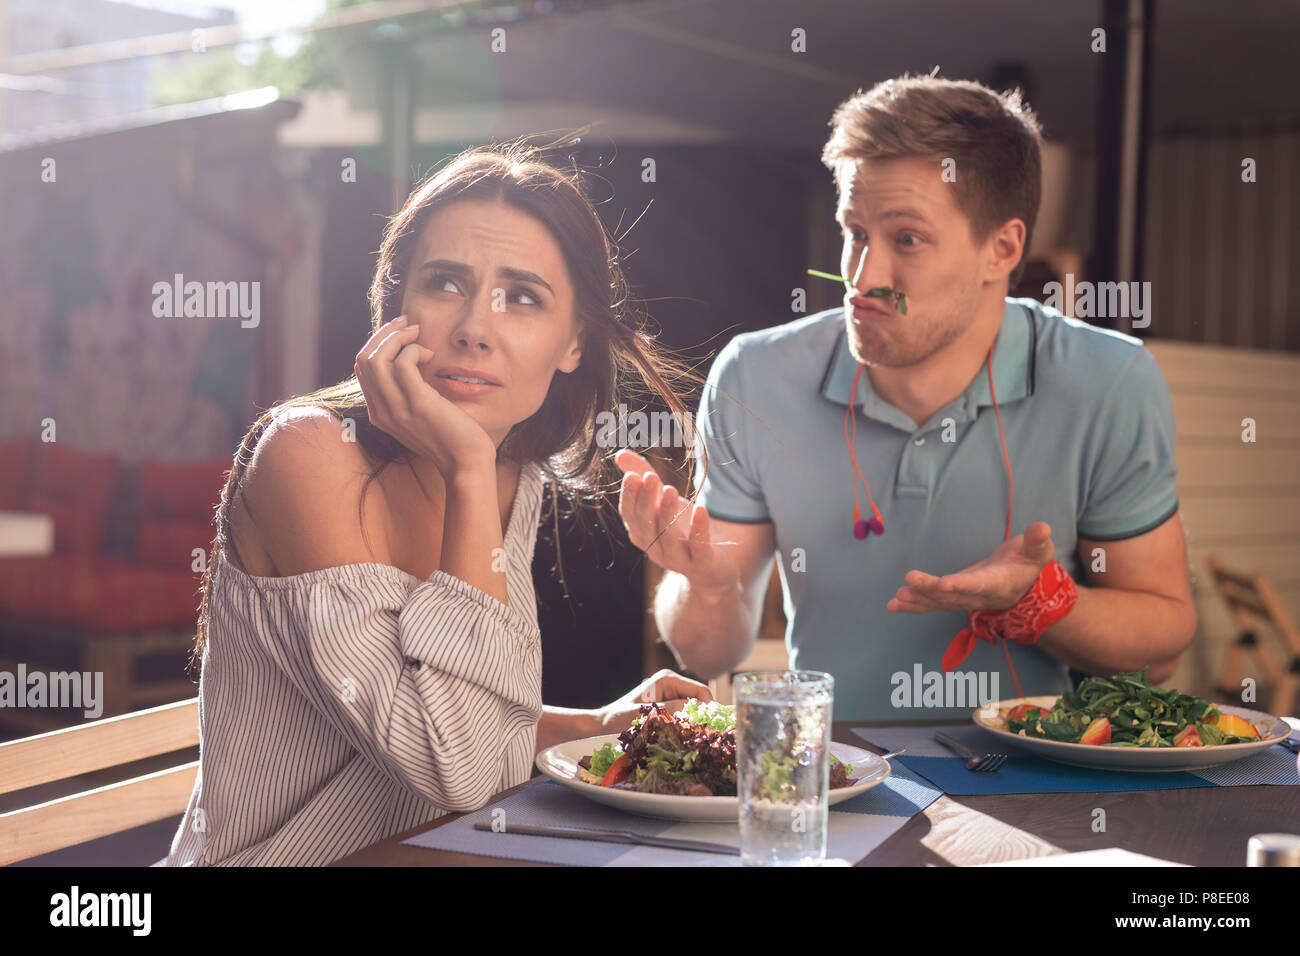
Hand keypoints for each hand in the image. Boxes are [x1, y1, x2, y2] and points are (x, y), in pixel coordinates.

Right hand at [353, 315, 497, 476]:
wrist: (466, 463)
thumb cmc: (450, 436)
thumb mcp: (419, 414)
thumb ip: (407, 393)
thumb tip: (408, 359)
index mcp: (379, 413)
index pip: (361, 368)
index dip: (377, 344)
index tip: (399, 332)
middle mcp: (381, 412)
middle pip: (364, 359)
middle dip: (384, 333)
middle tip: (407, 323)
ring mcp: (397, 409)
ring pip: (377, 358)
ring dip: (398, 336)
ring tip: (417, 333)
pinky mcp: (417, 404)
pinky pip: (403, 363)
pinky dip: (414, 349)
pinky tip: (430, 354)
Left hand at [593, 668, 712, 733]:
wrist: (605, 722)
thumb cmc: (621, 717)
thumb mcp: (648, 714)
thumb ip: (672, 709)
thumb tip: (698, 709)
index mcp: (668, 679)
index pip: (700, 690)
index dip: (709, 707)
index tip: (711, 725)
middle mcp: (671, 682)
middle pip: (699, 698)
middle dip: (702, 714)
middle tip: (703, 734)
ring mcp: (670, 692)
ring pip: (693, 707)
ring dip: (693, 720)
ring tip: (691, 735)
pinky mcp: (668, 703)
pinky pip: (684, 712)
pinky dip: (686, 722)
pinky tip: (681, 734)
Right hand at [613, 448, 738, 594]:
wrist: (712, 567)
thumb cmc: (682, 528)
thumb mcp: (663, 500)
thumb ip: (643, 475)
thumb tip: (620, 454)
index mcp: (641, 533)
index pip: (629, 514)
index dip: (630, 496)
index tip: (633, 475)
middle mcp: (655, 548)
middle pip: (646, 524)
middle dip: (647, 500)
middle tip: (651, 477)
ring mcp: (678, 559)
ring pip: (668, 536)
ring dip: (667, 513)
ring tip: (670, 489)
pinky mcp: (702, 562)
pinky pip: (699, 547)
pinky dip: (699, 528)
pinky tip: (701, 508)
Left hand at [887, 521, 1054, 613]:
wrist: (1021, 584)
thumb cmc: (1027, 562)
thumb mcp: (1037, 551)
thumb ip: (1037, 541)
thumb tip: (1043, 527)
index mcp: (998, 584)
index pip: (978, 585)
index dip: (962, 585)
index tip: (944, 583)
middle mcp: (978, 596)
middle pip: (952, 595)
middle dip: (931, 589)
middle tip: (910, 579)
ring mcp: (964, 599)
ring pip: (939, 603)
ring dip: (918, 599)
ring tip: (897, 597)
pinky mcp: (952, 597)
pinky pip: (932, 604)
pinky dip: (913, 605)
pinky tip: (893, 604)